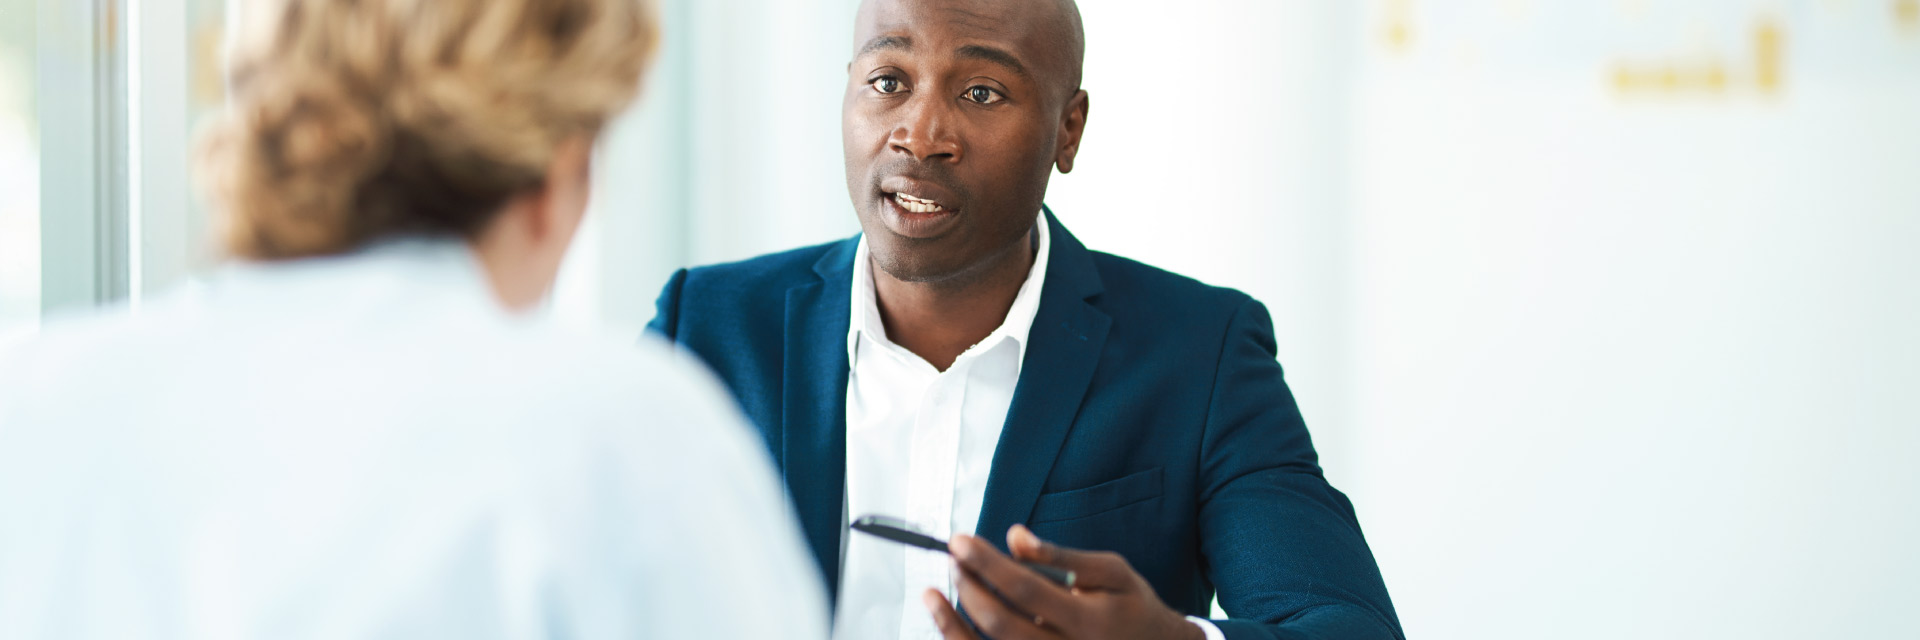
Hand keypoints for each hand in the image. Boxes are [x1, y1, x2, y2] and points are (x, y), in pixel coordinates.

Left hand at [922, 524, 1204, 639]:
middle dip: (968, 586)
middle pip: (1001, 622)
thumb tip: (1014, 537)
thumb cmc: (1131, 607)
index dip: (987, 563)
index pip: (1024, 588)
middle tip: (953, 559)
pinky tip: (948, 623)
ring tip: (933, 593)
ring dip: (953, 622)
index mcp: (1088, 620)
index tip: (960, 541)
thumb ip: (1061, 556)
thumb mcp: (1111, 571)